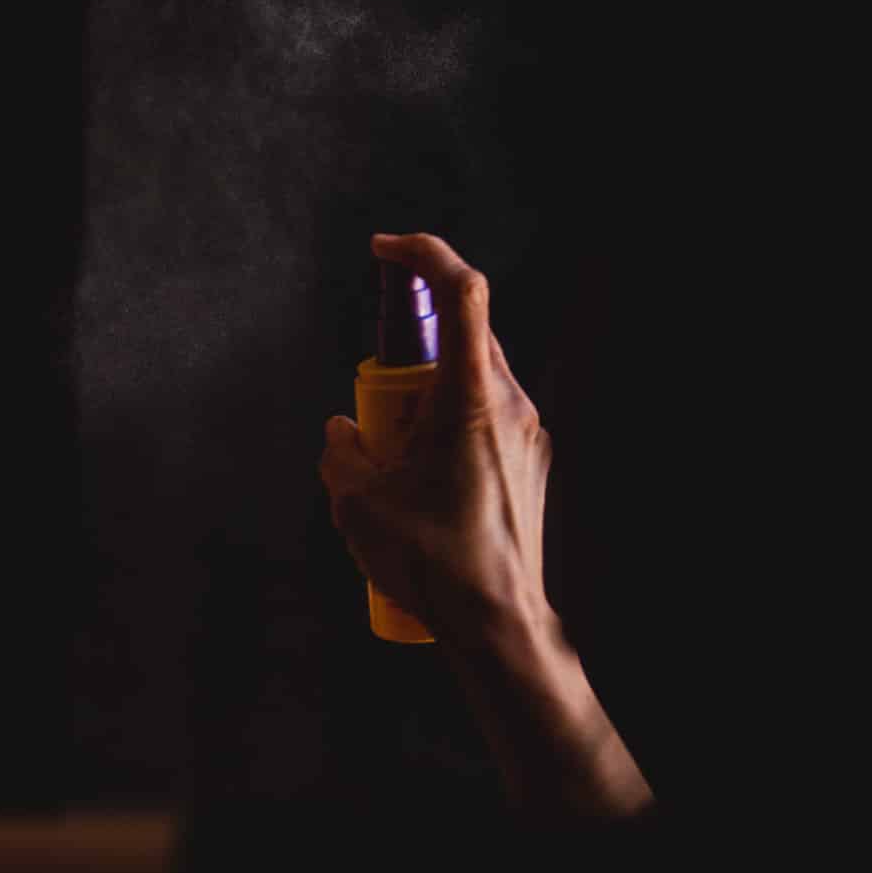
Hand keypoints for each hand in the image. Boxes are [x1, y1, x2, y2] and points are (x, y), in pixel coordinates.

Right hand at [320, 232, 554, 646]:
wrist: (497, 623)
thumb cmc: (431, 562)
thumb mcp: (357, 502)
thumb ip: (340, 450)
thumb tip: (343, 429)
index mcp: (471, 398)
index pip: (462, 290)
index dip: (423, 254)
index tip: (384, 250)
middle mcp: (511, 404)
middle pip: (463, 334)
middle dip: (409, 351)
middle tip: (376, 404)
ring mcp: (528, 434)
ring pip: (473, 380)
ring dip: (426, 397)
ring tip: (395, 461)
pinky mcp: (531, 463)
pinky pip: (485, 419)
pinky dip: (447, 428)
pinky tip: (421, 486)